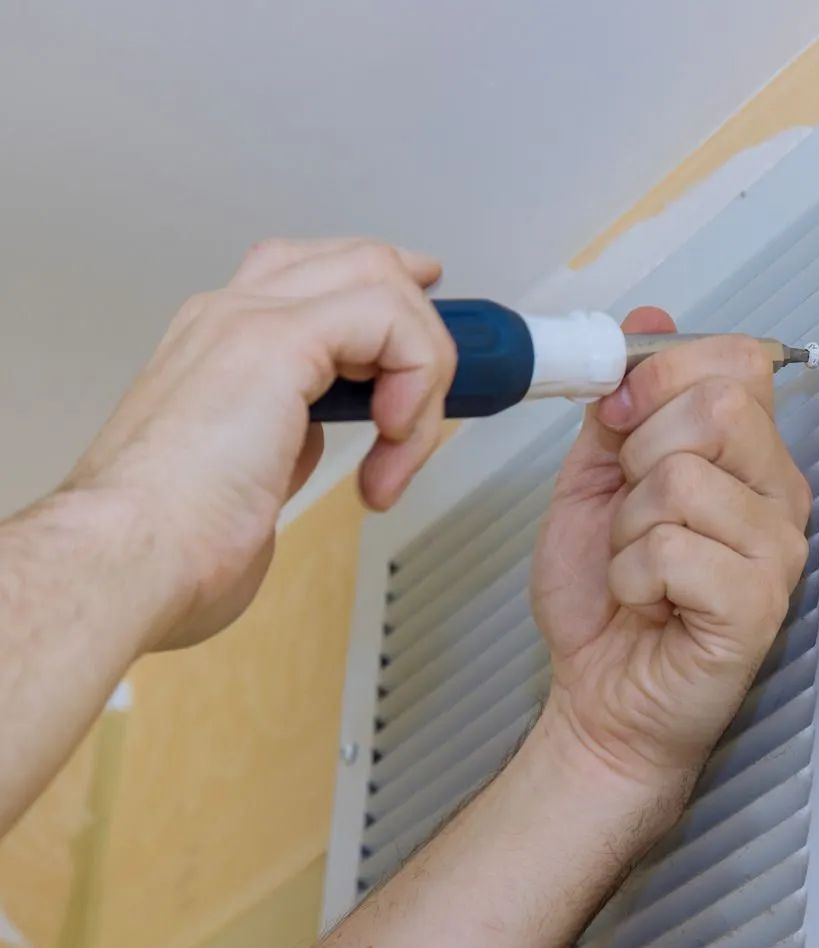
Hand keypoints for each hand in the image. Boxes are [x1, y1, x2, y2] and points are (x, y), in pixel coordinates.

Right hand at [65, 238, 455, 649]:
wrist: (126, 559)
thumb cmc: (171, 546)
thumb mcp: (244, 483)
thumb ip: (281, 446)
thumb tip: (310, 442)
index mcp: (216, 344)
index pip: (313, 278)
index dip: (385, 303)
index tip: (423, 356)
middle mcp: (230, 317)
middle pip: (358, 261)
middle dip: (421, 325)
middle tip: (435, 398)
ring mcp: (249, 319)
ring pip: (382, 279)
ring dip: (423, 368)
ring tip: (400, 449)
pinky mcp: (276, 340)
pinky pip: (390, 317)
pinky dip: (417, 377)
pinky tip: (394, 438)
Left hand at [532, 308, 811, 799]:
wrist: (602, 701)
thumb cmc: (607, 603)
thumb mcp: (595, 482)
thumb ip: (620, 406)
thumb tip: (648, 320)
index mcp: (749, 457)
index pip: (737, 361)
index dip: (663, 373)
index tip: (620, 417)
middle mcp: (778, 495)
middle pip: (717, 408)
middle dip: (639, 454)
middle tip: (631, 511)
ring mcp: (776, 551)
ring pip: (683, 480)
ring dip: (629, 527)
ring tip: (639, 566)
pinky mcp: (758, 604)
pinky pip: (673, 549)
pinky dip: (632, 575)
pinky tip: (648, 602)